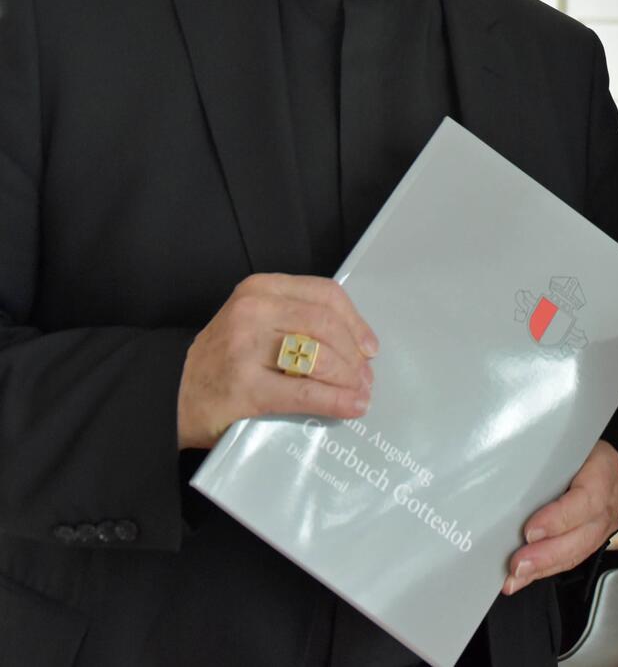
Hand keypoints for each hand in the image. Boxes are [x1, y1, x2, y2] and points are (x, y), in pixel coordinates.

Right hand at [177, 273, 379, 449]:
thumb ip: (293, 319)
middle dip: (354, 355)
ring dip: (348, 378)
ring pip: (318, 357)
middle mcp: (252, 311)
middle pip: (326, 325)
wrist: (168, 397)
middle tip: (366, 377)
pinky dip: (334, 401)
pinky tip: (349, 408)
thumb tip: (355, 344)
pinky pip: (303, 393)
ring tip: (360, 393)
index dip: (355, 321)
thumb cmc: (222, 361)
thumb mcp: (253, 322)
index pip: (325, 295)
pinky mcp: (243, 388)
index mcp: (259, 288)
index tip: (369, 346)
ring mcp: (244, 348)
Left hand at [502, 440, 617, 595]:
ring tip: (514, 577)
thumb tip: (503, 479)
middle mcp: (611, 498)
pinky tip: (523, 577)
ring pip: (578, 551)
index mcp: (605, 467)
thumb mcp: (566, 442)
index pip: (586, 499)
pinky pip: (573, 556)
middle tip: (517, 564)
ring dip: (543, 567)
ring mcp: (607, 521)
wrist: (597, 452)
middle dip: (547, 554)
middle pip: (583, 534)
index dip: (558, 519)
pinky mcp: (596, 536)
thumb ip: (545, 459)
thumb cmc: (575, 443)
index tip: (529, 531)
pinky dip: (546, 569)